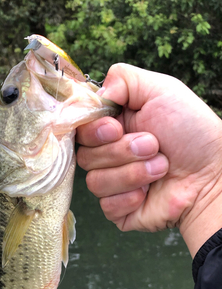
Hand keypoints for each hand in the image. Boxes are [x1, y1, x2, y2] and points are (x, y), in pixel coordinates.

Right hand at [77, 64, 221, 255]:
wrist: (212, 174)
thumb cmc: (191, 132)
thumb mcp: (161, 89)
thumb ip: (123, 78)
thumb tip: (96, 94)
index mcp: (113, 126)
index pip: (80, 129)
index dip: (94, 130)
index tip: (117, 128)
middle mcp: (109, 155)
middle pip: (85, 156)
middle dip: (121, 152)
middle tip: (154, 146)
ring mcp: (112, 184)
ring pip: (95, 182)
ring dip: (132, 174)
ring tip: (161, 168)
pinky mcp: (118, 210)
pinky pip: (106, 206)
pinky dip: (130, 197)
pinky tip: (149, 192)